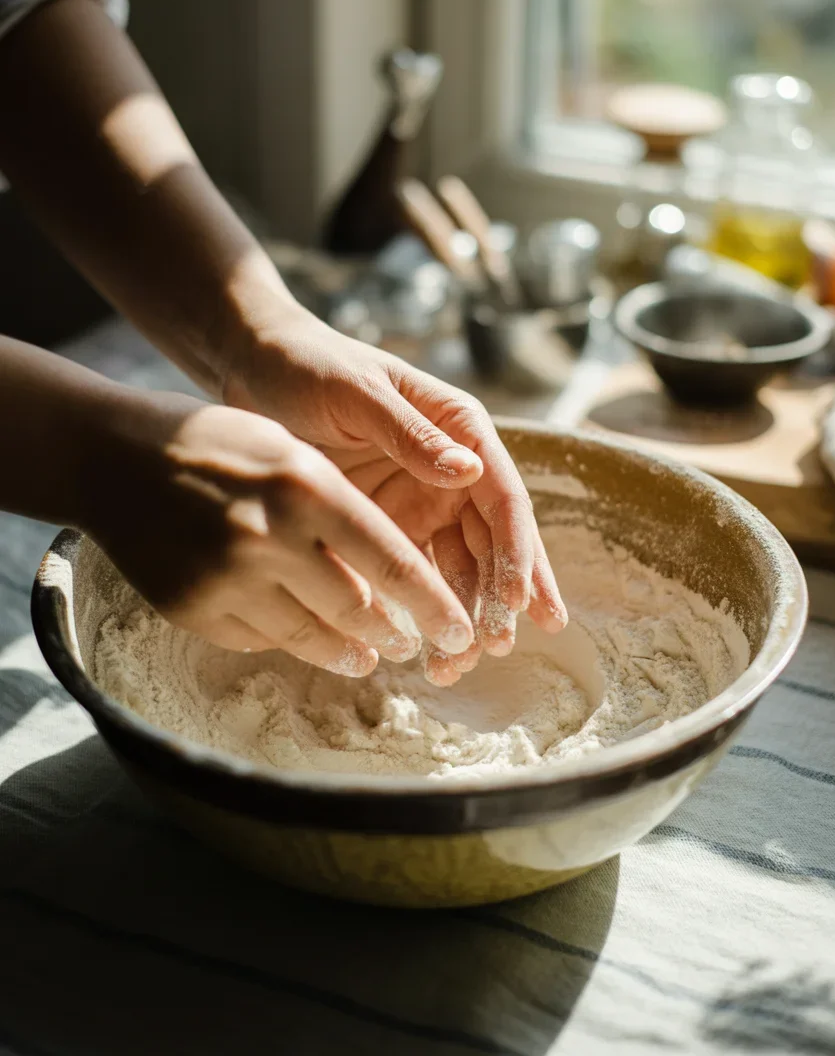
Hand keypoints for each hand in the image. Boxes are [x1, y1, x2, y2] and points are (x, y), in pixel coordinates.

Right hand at [86, 392, 475, 674]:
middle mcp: (269, 536)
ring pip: (309, 634)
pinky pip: (259, 638)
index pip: (390, 559)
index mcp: (307, 486)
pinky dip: (286, 637)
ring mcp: (227, 578)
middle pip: (355, 607)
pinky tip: (300, 631)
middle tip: (410, 644)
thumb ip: (343, 506)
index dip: (432, 602)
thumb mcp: (291, 452)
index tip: (457, 628)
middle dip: (391, 632)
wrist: (114, 457)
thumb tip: (390, 573)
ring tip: (364, 654)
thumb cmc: (218, 443)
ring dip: (345, 649)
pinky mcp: (193, 609)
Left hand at [223, 308, 567, 680]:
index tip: (518, 601)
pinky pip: (419, 574)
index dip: (518, 551)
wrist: (255, 371)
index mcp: (458, 428)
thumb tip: (469, 471)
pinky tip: (429, 649)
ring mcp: (423, 501)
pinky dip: (428, 610)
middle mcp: (451, 469)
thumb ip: (410, 433)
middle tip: (500, 646)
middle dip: (503, 595)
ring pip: (462, 566)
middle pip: (494, 541)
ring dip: (468, 613)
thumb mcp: (357, 394)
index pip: (503, 497)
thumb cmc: (310, 367)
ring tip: (458, 663)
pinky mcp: (390, 525)